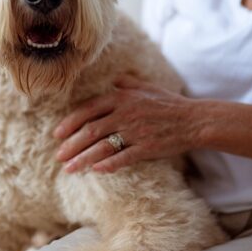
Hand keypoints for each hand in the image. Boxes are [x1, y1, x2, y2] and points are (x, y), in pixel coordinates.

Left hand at [53, 75, 202, 172]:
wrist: (194, 120)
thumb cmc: (168, 103)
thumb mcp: (145, 87)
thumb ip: (126, 83)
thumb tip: (112, 80)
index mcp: (122, 98)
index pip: (88, 110)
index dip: (70, 122)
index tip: (57, 134)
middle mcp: (125, 114)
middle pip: (91, 130)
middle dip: (72, 144)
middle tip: (58, 156)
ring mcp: (136, 132)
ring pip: (103, 147)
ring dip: (83, 159)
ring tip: (69, 168)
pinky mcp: (147, 148)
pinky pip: (123, 157)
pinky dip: (108, 164)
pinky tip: (96, 170)